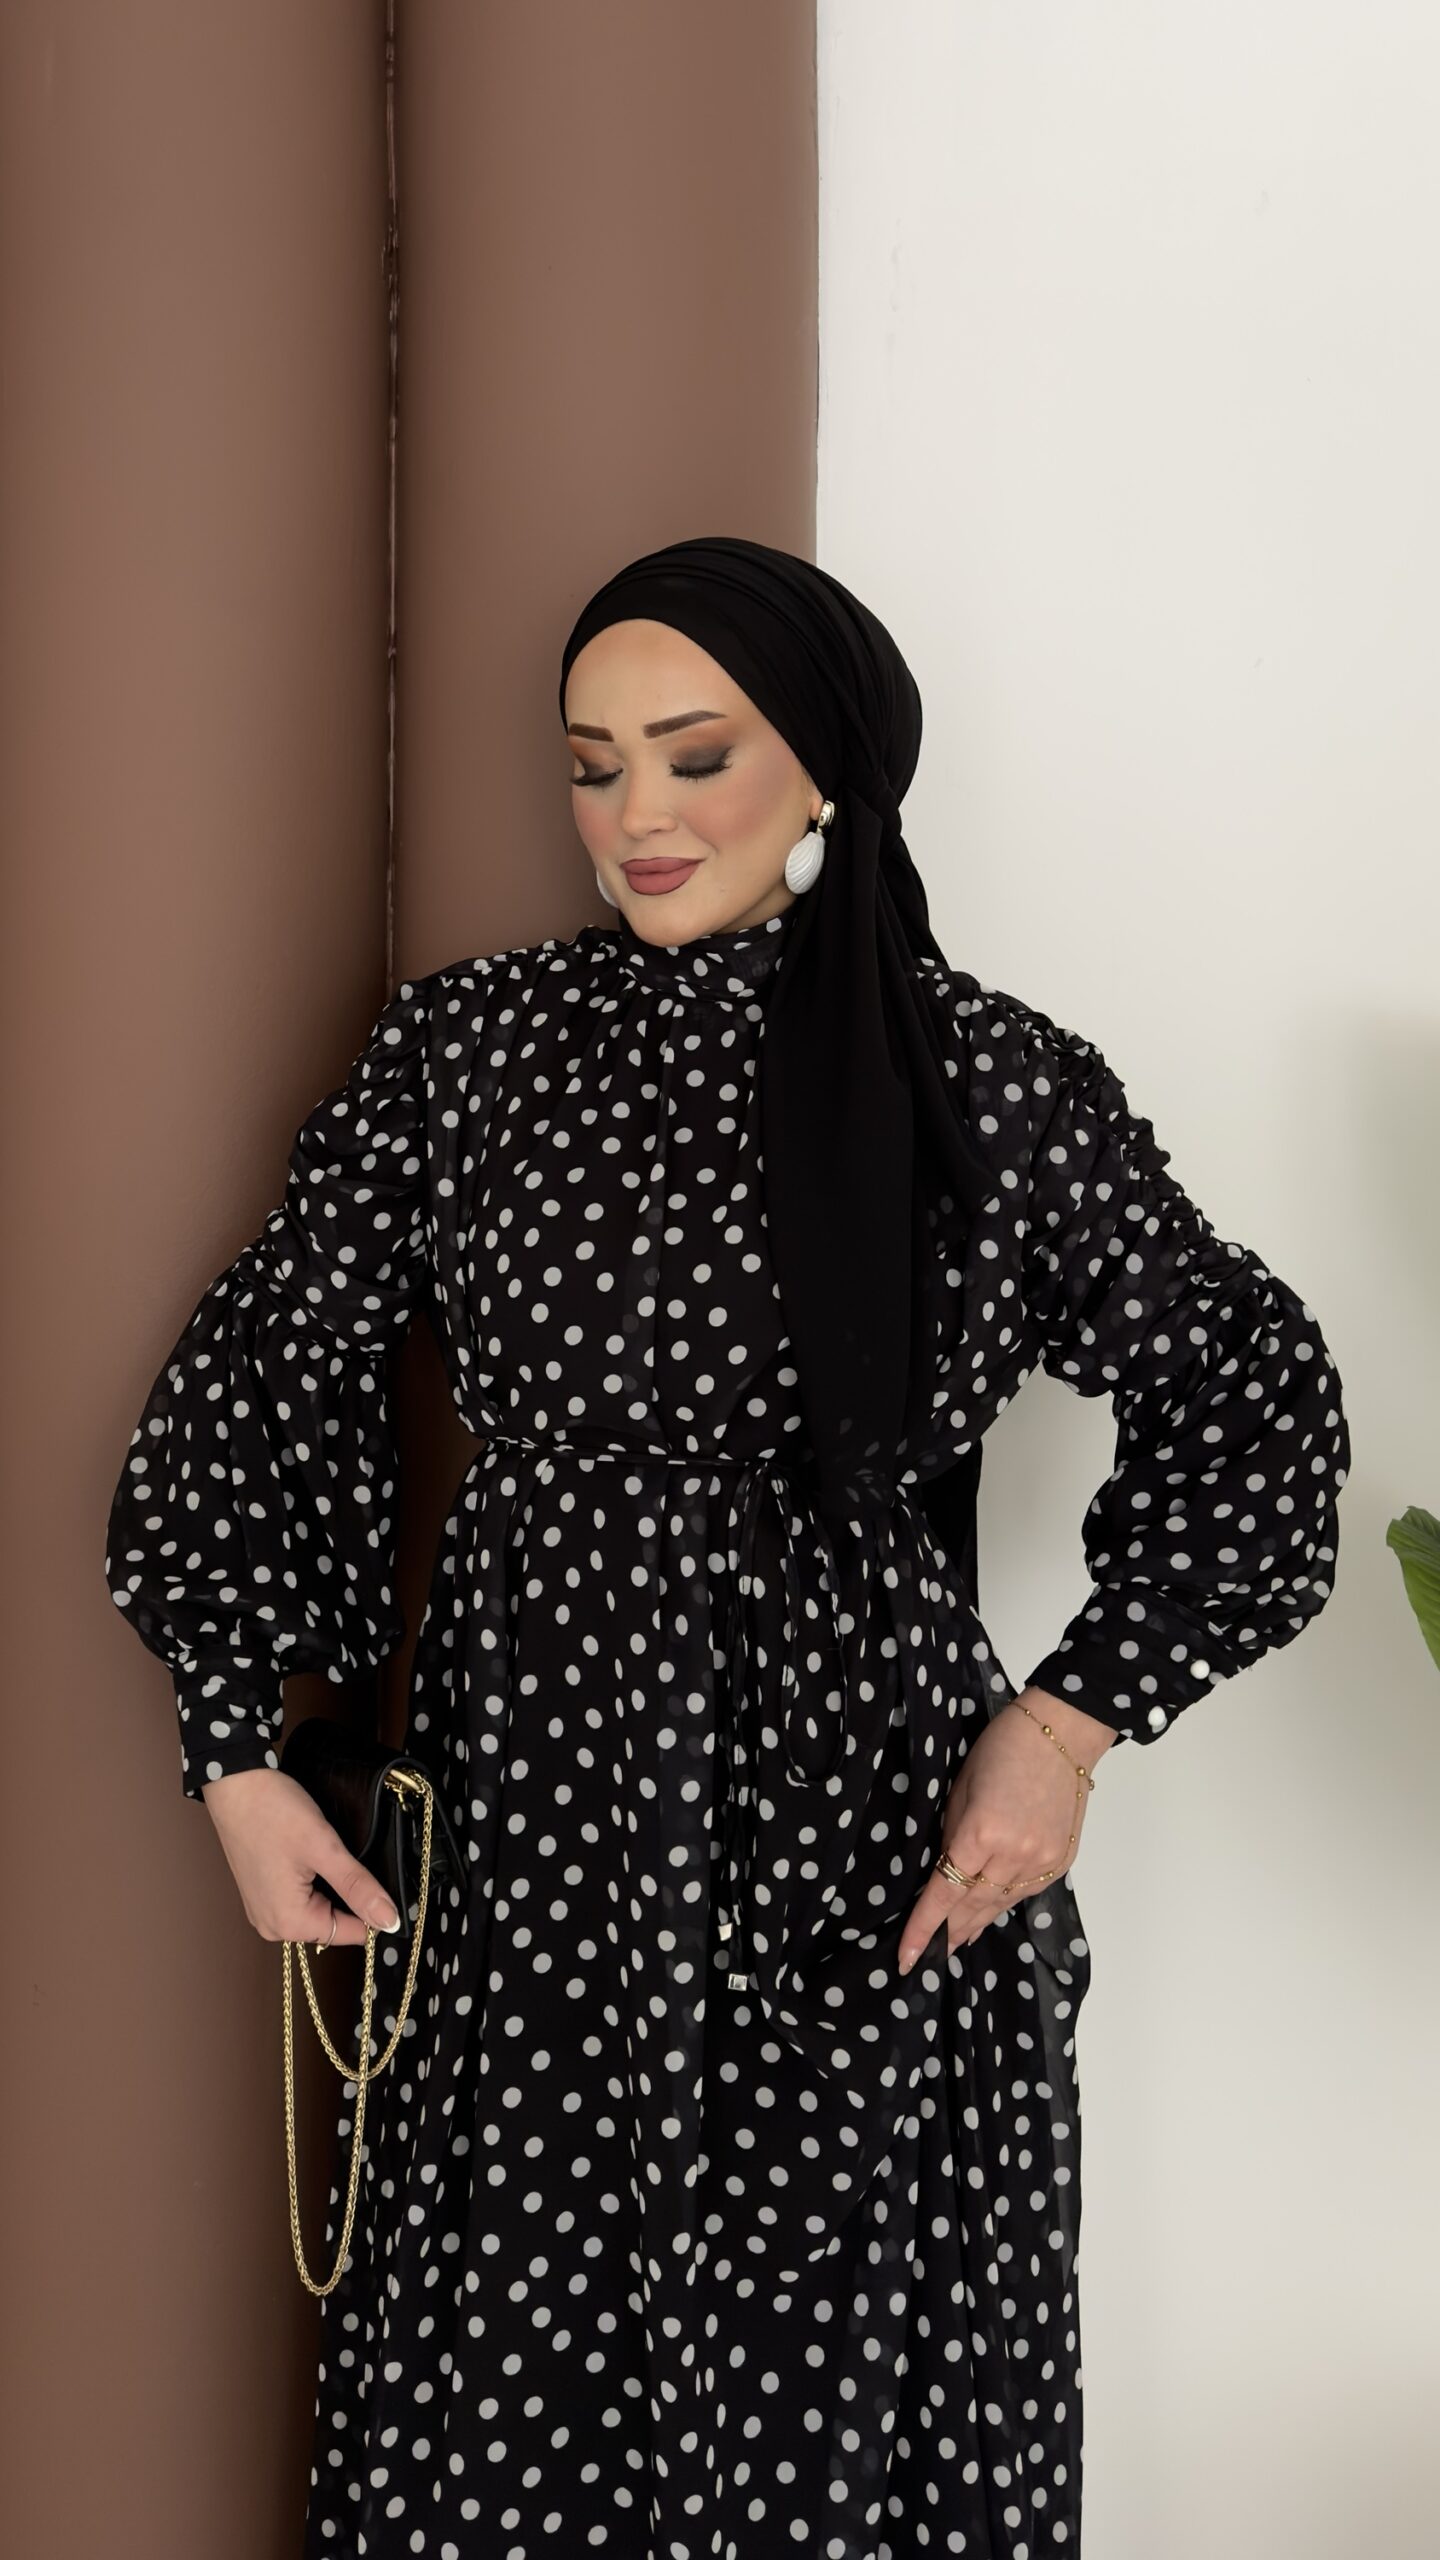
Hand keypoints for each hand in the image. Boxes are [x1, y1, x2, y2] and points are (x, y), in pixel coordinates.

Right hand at [200, 1766, 402, 1946]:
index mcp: (288, 1923)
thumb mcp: (324, 1849)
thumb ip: (358, 1888)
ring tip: (330, 1855)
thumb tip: (389, 1920)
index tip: (386, 1887)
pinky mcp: (263, 1893)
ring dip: (333, 1888)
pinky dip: (315, 1883)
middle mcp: (272, 1926)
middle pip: (334, 1923)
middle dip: (351, 1897)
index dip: (375, 1913)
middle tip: (351, 1860)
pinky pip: (301, 1899)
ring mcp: (264, 1910)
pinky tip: (315, 1858)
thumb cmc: (273, 1813)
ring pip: (318, 1910)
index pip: (351, 1934)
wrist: (235, 1785)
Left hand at [897, 1688, 1114, 1973]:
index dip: (923, 1928)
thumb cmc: (1002, 1748)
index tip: (907, 1958)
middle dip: (947, 1934)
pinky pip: (1023, 1894)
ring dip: (974, 1926)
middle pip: (972, 1907)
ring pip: (999, 1905)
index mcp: (981, 1833)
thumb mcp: (960, 1788)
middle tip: (928, 1958)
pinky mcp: (1059, 1862)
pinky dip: (1001, 1906)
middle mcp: (1014, 1856)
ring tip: (954, 1944)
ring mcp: (1041, 1862)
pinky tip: (987, 1914)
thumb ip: (951, 1834)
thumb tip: (943, 1870)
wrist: (1061, 1733)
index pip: (944, 1893)